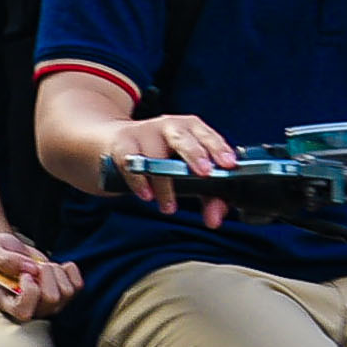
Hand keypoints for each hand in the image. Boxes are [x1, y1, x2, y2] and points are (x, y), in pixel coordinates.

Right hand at [0, 230, 81, 322]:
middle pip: (52, 299)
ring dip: (56, 271)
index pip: (24, 312)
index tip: (25, 274)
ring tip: (42, 266)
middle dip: (46, 274)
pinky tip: (56, 266)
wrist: (8, 253)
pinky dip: (69, 270)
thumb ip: (4, 260)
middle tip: (34, 265)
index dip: (30, 291)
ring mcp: (49, 304)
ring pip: (67, 292)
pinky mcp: (63, 295)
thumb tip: (31, 268)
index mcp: (7, 304)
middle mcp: (30, 309)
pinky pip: (78, 286)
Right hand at [101, 113, 237, 226]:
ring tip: (169, 207)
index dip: (219, 149)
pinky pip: (131, 162)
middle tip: (204, 173)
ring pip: (156, 156)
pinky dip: (139, 181)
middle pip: (183, 138)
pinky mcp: (123, 143)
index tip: (229, 164)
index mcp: (191, 128)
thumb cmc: (162, 157)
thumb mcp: (187, 172)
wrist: (118, 142)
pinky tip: (146, 194)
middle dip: (195, 154)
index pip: (208, 135)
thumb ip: (208, 197)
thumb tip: (214, 219)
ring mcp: (145, 132)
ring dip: (164, 185)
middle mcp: (169, 126)